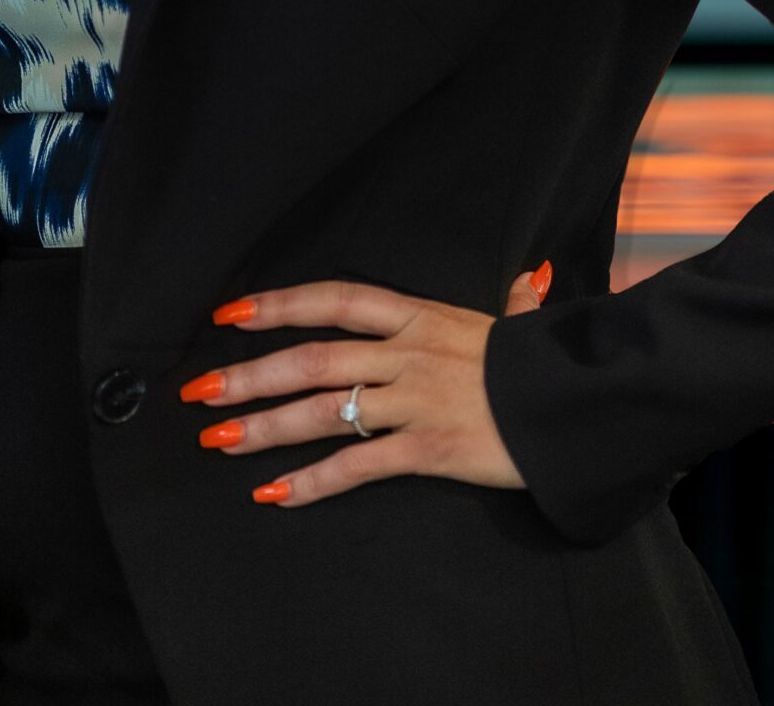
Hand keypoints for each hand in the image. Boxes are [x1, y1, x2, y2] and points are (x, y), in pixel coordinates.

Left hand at [180, 260, 551, 506]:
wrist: (575, 406)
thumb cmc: (542, 364)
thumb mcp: (516, 322)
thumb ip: (511, 301)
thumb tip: (527, 279)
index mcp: (419, 316)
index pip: (335, 299)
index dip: (280, 304)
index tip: (230, 314)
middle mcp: (406, 352)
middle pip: (313, 358)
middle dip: (250, 375)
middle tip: (199, 392)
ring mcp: (413, 401)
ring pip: (323, 411)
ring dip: (265, 427)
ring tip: (219, 439)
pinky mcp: (427, 449)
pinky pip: (358, 466)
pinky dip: (313, 481)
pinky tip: (275, 493)